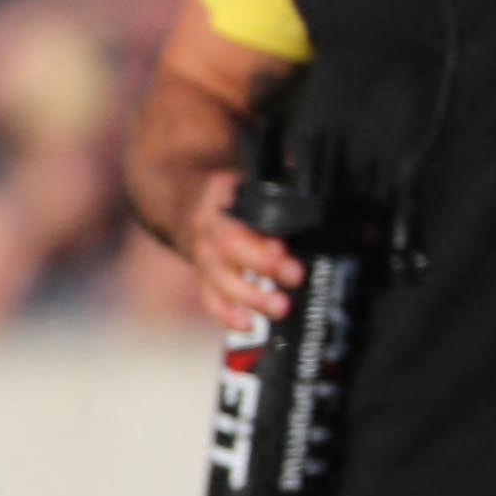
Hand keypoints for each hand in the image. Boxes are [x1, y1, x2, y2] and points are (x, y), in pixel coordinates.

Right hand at [175, 168, 298, 334]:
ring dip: (249, 295)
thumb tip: (317, 170)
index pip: (237, 215)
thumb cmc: (229, 186)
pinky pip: (209, 297)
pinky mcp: (202, 275)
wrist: (179, 195)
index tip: (281, 248)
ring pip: (217, 277)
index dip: (256, 234)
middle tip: (295, 275)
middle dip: (261, 264)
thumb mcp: (250, 171)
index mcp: (220, 193)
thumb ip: (284, 174)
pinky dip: (226, 313)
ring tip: (280, 308)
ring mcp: (201, 253)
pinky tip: (247, 325)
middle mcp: (206, 225)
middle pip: (227, 247)